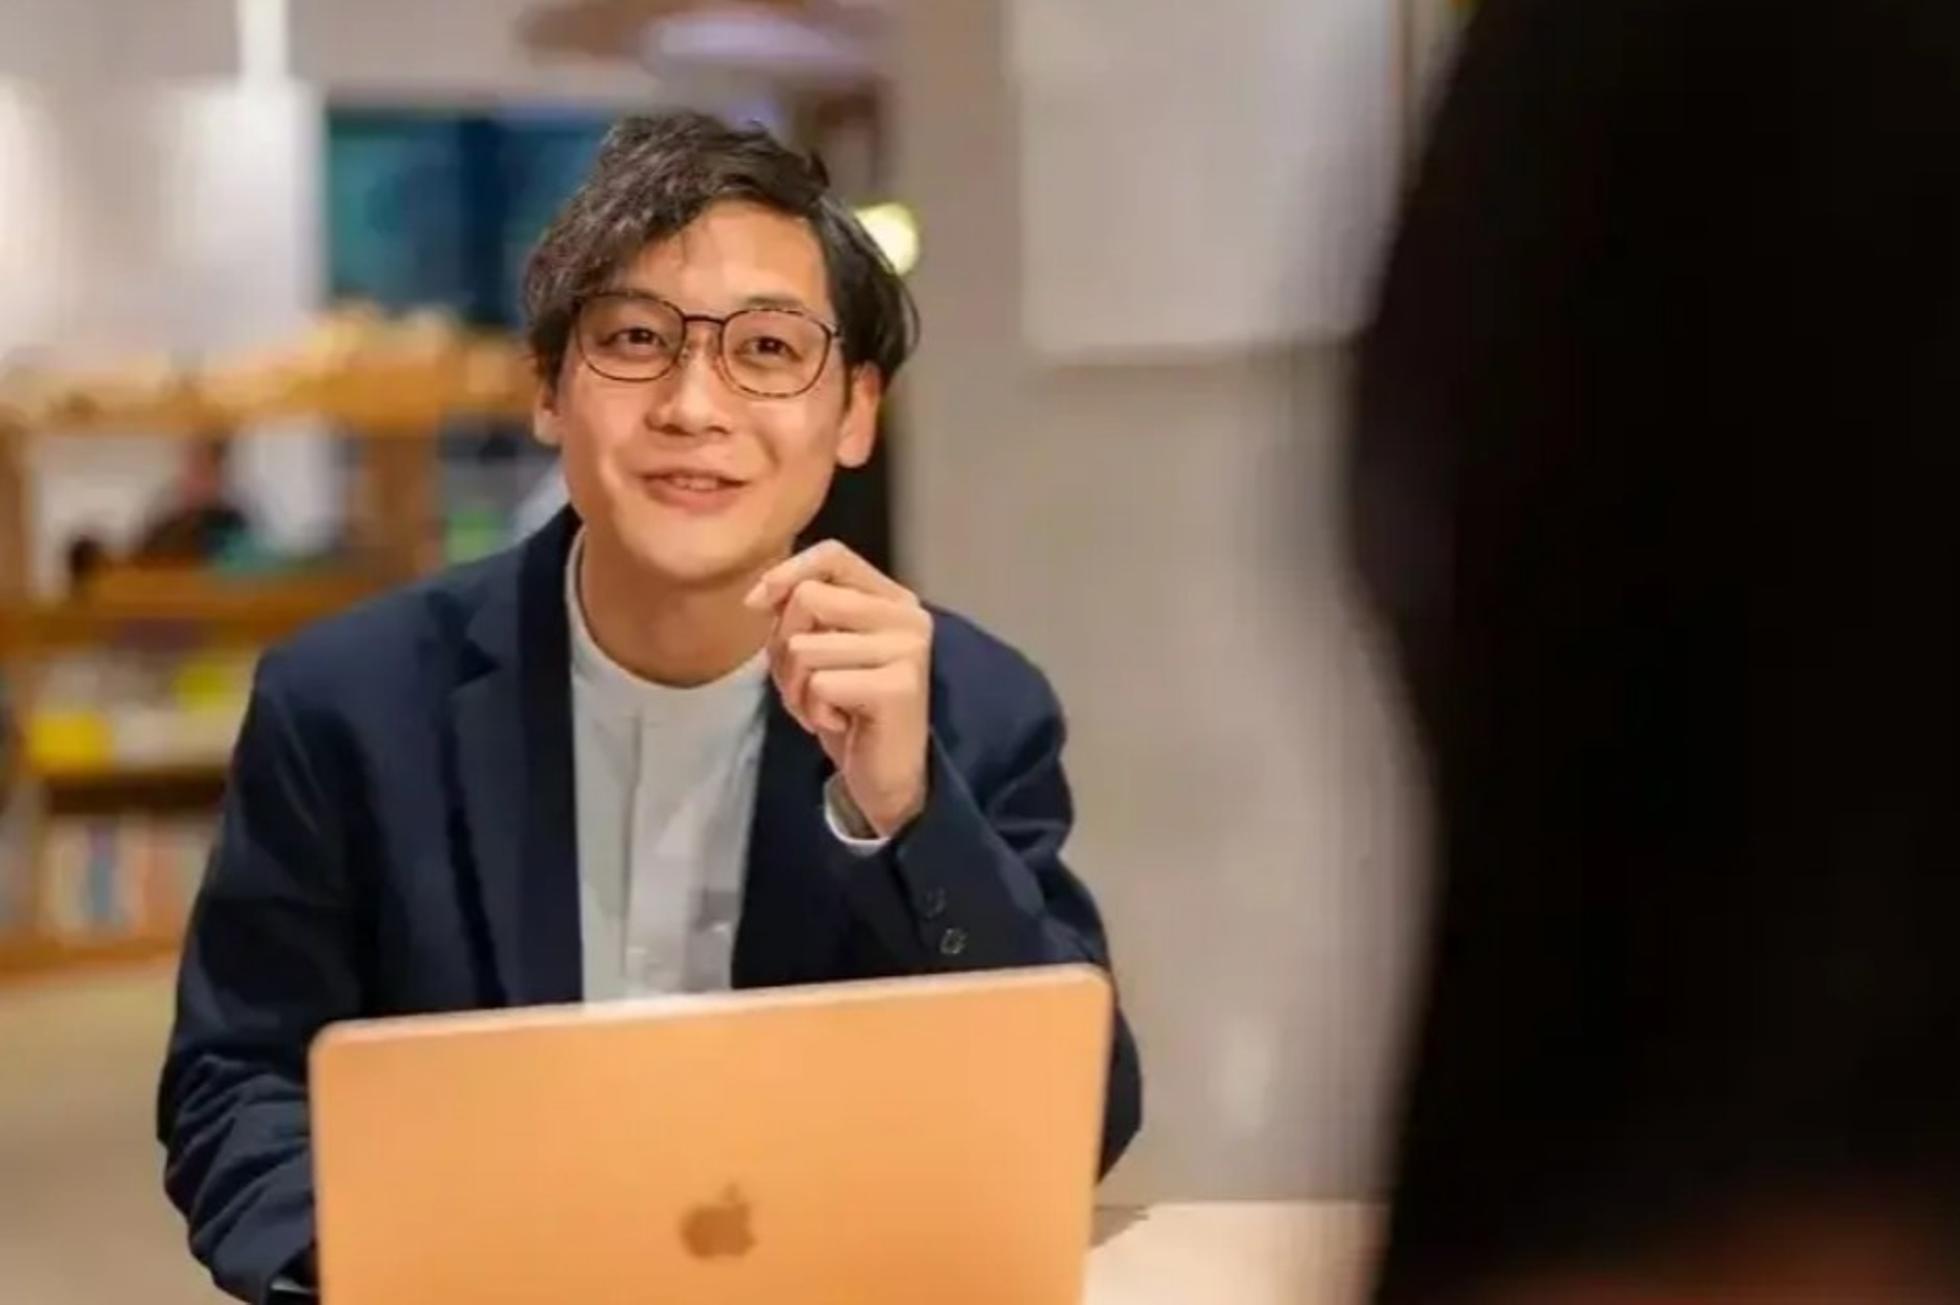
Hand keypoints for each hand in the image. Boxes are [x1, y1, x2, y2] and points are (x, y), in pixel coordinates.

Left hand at [745, 541, 932, 835]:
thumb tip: (759, 595)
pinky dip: (815, 712)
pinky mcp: (899, 686)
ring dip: (797, 688)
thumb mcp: (822, 650)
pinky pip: (820, 684)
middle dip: (784, 648)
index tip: (757, 605)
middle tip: (804, 685)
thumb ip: (802, 614)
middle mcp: (907, 615)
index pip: (833, 554)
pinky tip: (840, 725)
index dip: (786, 572)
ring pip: (804, 645)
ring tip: (823, 708)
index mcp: (892, 598)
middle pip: (808, 598)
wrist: (888, 777)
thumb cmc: (850, 710)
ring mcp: (908, 648)